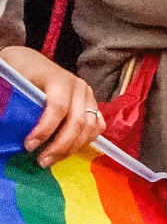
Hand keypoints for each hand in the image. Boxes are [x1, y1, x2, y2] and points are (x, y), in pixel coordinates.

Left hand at [11, 47, 100, 167]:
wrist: (30, 62)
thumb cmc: (20, 73)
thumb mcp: (13, 83)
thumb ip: (17, 103)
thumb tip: (14, 127)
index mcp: (59, 79)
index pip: (58, 107)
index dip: (45, 129)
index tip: (29, 145)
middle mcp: (79, 87)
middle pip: (78, 122)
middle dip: (60, 146)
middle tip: (41, 161)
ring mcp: (88, 96)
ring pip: (90, 127)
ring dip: (72, 148)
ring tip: (52, 159)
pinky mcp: (92, 104)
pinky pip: (97, 126)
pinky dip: (86, 141)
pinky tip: (68, 149)